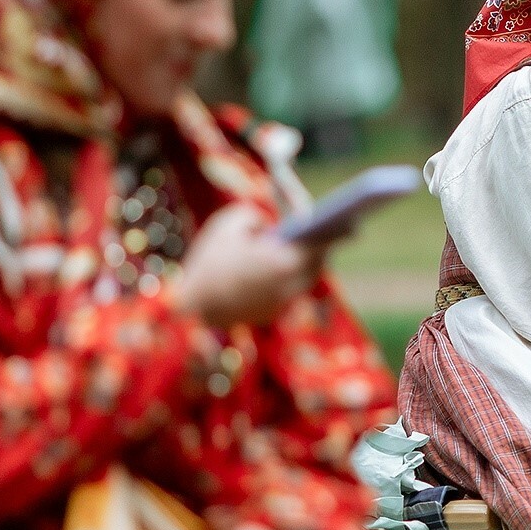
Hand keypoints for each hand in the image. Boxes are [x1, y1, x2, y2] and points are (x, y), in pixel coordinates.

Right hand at [174, 203, 323, 326]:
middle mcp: (289, 285)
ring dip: (308, 261)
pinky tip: (288, 263)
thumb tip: (266, 224)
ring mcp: (281, 303)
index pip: (319, 243)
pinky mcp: (270, 314)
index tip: (340, 217)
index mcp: (284, 262)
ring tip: (312, 243)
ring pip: (303, 279)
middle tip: (328, 230)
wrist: (190, 308)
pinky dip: (290, 276)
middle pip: (316, 263)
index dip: (328, 229)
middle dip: (322, 246)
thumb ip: (253, 216)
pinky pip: (288, 290)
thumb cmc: (209, 262)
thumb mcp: (227, 224)